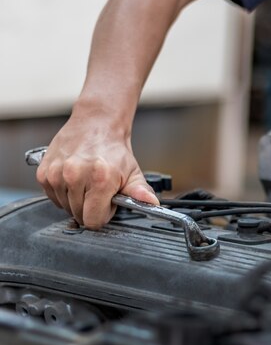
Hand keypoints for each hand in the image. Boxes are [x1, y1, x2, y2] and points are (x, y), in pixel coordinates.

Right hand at [36, 108, 157, 229]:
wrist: (96, 124)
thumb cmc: (114, 150)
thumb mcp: (133, 172)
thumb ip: (140, 192)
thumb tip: (152, 204)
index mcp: (101, 178)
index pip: (93, 220)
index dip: (103, 215)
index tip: (107, 204)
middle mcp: (76, 175)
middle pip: (79, 215)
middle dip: (90, 207)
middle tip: (99, 190)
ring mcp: (58, 174)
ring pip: (65, 207)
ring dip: (76, 200)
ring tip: (87, 183)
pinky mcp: (44, 172)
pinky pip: (52, 197)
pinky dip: (63, 193)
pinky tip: (74, 180)